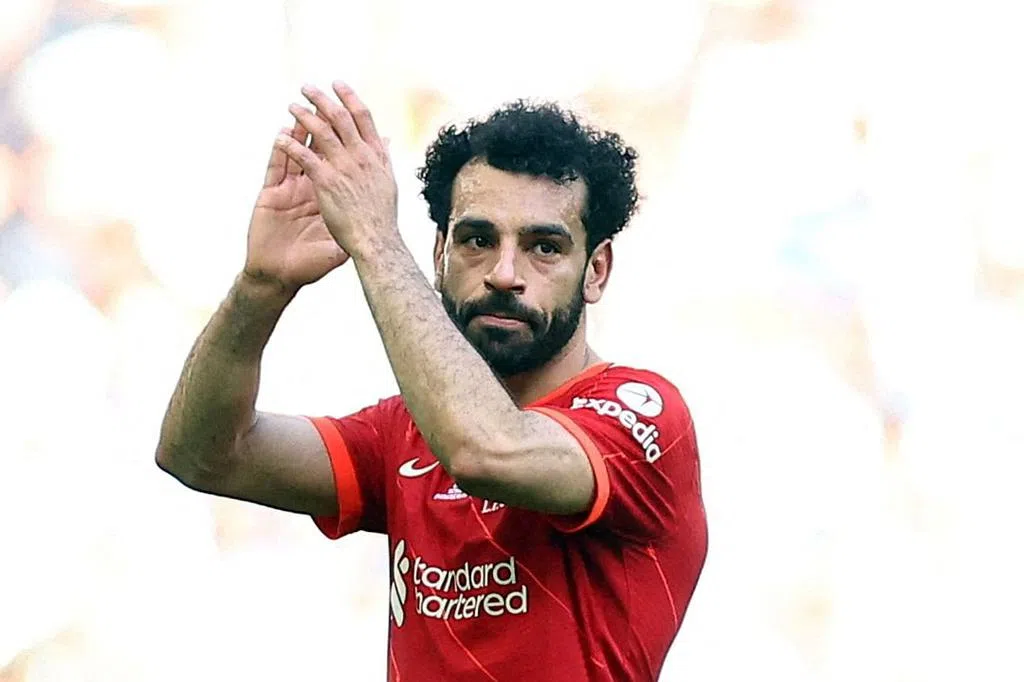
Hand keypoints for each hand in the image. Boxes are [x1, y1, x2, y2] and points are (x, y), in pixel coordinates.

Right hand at [243, 120, 349, 293]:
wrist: (280, 277)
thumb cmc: (309, 265)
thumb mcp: (338, 245)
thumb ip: (356, 225)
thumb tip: (380, 207)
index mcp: (328, 197)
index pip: (339, 164)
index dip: (347, 145)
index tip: (359, 122)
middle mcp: (309, 189)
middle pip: (318, 152)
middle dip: (323, 128)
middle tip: (330, 104)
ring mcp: (289, 190)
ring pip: (297, 153)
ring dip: (301, 131)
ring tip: (306, 109)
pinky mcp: (270, 194)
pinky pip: (276, 167)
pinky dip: (281, 149)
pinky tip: (284, 134)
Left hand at [274, 82, 398, 258]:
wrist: (376, 241)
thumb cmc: (381, 218)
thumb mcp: (388, 182)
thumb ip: (383, 159)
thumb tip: (385, 140)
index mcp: (376, 155)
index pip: (363, 118)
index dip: (349, 98)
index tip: (337, 85)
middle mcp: (362, 156)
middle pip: (340, 117)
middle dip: (322, 99)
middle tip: (307, 87)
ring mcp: (344, 167)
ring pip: (321, 131)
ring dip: (304, 116)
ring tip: (291, 106)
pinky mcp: (326, 181)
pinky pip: (304, 156)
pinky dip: (291, 145)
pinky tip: (280, 138)